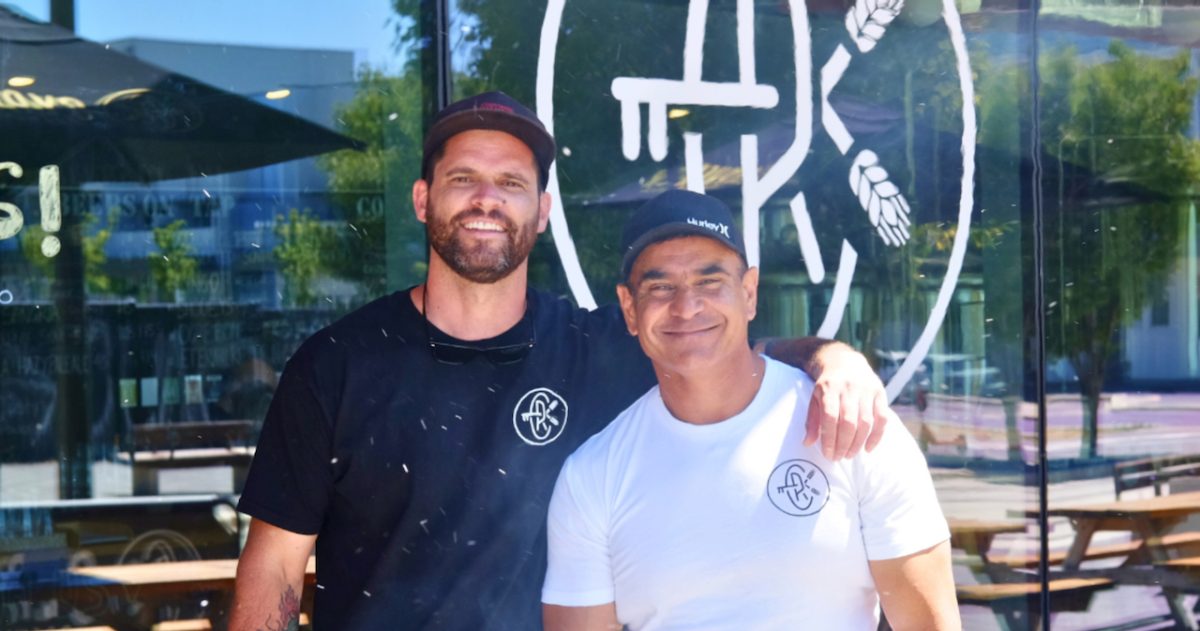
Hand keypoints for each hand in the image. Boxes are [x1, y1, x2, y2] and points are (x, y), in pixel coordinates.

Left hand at [802, 341, 890, 459]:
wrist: (845, 361)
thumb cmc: (828, 385)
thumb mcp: (815, 398)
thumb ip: (812, 420)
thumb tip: (807, 443)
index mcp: (830, 388)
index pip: (830, 418)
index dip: (829, 439)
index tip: (828, 454)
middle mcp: (849, 388)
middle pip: (849, 422)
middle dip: (844, 444)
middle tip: (839, 457)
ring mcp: (866, 390)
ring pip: (866, 422)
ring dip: (858, 443)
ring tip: (850, 454)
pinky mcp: (880, 393)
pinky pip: (882, 418)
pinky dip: (877, 436)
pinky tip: (868, 448)